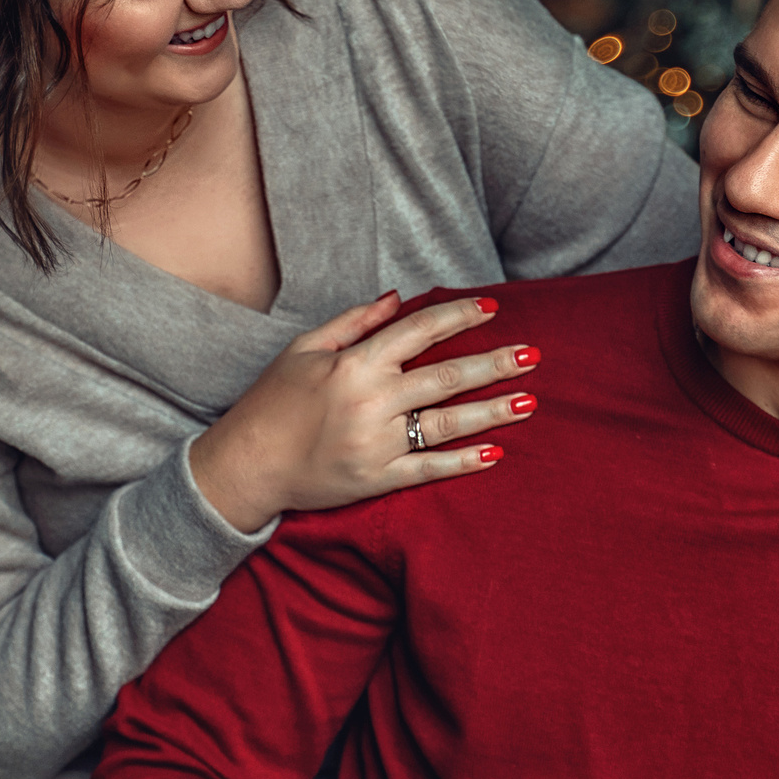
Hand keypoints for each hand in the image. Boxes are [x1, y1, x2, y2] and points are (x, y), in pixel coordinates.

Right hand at [188, 294, 539, 532]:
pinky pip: (429, 469)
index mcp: (355, 363)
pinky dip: (464, 462)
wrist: (246, 466)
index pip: (419, 331)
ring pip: (448, 423)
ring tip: (529, 400)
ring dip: (492, 411)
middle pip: (447, 377)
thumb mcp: (304, 349)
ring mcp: (377, 444)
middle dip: (494, 364)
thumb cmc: (272, 402)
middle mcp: (371, 401)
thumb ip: (353, 323)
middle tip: (533, 355)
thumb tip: (397, 298)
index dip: (459, 316)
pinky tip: (496, 453)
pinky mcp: (377, 480)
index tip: (491, 308)